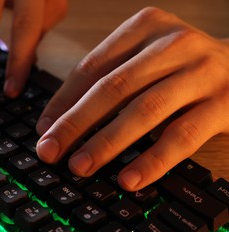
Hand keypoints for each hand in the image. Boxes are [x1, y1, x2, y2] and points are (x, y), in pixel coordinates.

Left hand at [36, 7, 228, 190]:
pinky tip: (129, 179)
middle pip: (113, 88)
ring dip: (107, 143)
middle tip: (50, 151)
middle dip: (76, 124)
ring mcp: (200, 72)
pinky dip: (152, 160)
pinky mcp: (224, 104)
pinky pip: (182, 136)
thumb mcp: (143, 60)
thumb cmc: (179, 66)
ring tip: (80, 167)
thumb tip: (59, 122)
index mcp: (144, 27)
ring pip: (144, 111)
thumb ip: (107, 82)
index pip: (92, 67)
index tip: (44, 130)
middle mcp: (172, 44)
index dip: (63, 101)